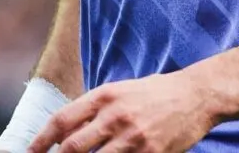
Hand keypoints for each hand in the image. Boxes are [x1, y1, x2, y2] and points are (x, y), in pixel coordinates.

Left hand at [26, 72, 218, 152]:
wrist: (198, 95)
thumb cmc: (157, 93)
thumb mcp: (122, 91)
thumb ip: (95, 109)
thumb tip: (65, 132)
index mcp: (106, 95)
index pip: (62, 120)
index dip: (41, 141)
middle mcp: (116, 115)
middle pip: (72, 147)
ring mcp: (133, 137)